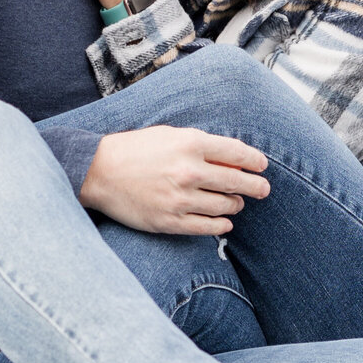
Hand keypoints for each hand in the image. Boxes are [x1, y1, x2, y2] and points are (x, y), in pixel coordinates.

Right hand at [80, 127, 270, 235]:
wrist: (99, 172)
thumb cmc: (135, 149)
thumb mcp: (169, 135)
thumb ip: (201, 145)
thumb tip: (232, 159)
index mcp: (190, 144)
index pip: (237, 153)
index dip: (255, 161)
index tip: (262, 165)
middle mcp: (189, 171)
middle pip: (237, 181)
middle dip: (256, 186)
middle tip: (263, 189)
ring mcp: (180, 199)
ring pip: (225, 206)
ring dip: (235, 204)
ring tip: (237, 202)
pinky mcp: (170, 221)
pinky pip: (207, 228)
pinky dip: (221, 225)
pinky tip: (225, 222)